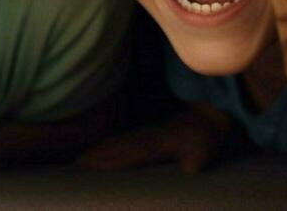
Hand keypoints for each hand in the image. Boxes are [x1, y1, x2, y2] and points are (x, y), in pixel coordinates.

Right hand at [76, 104, 231, 173]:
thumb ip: (195, 161)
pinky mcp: (148, 134)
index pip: (131, 153)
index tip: (93, 165)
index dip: (112, 160)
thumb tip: (188, 168)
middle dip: (97, 155)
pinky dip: (109, 144)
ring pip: (118, 142)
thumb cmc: (205, 140)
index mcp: (159, 144)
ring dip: (99, 150)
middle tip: (76, 165)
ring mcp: (147, 134)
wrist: (210, 117)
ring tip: (80, 160)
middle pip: (118, 146)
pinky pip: (124, 139)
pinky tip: (101, 149)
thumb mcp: (204, 152)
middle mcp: (148, 138)